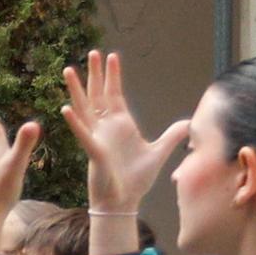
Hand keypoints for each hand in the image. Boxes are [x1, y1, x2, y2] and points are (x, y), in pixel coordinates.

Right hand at [57, 51, 190, 228]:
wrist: (124, 201)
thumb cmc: (136, 179)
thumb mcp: (159, 153)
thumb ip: (172, 136)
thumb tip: (188, 123)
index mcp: (121, 124)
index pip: (115, 94)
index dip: (113, 75)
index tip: (112, 56)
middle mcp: (106, 127)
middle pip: (98, 94)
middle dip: (96, 74)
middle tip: (92, 52)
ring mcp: (97, 137)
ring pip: (84, 108)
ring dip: (76, 90)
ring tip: (69, 71)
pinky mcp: (94, 151)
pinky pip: (82, 134)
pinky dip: (74, 122)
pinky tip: (66, 108)